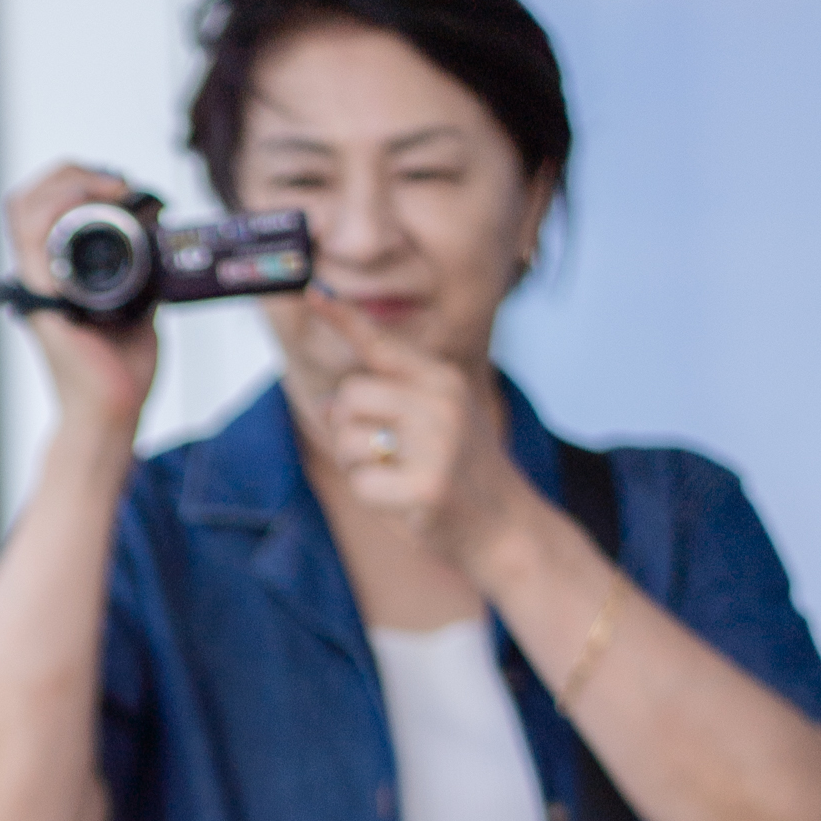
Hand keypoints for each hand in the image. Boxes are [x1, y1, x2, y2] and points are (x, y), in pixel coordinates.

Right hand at [1, 164, 162, 445]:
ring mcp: (36, 288)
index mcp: (53, 277)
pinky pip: (35, 236)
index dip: (77, 182)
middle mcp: (37, 277)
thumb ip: (138, 275)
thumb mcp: (137, 306)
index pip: (43, 209)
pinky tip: (105, 204)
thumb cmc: (121, 372)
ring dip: (68, 183)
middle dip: (71, 174)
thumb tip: (161, 242)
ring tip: (111, 189)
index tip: (123, 189)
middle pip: (28, 199)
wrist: (113, 414)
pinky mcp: (43, 300)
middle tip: (117, 184)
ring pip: (24, 208)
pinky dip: (66, 206)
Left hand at [295, 290, 530, 577]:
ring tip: (394, 477)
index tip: (314, 293)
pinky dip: (369, 497)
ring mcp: (436, 444)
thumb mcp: (440, 420)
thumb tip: (328, 401)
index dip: (344, 319)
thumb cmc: (462, 476)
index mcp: (444, 380)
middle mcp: (442, 403)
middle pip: (350, 395)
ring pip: (348, 440)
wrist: (506, 527)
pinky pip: (360, 483)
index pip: (382, 344)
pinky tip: (400, 502)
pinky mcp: (426, 487)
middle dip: (345, 428)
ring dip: (356, 466)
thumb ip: (392, 402)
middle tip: (375, 453)